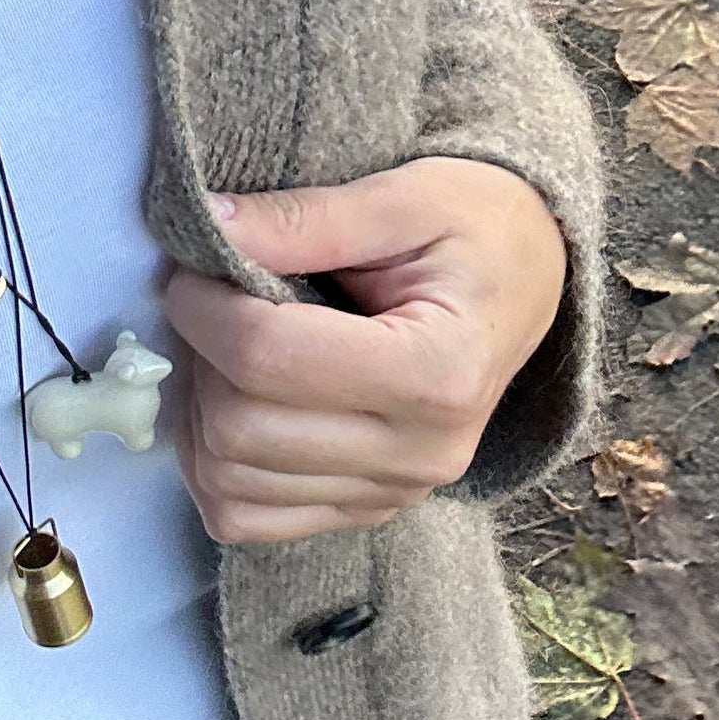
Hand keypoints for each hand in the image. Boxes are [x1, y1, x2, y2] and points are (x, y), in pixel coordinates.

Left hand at [162, 157, 567, 543]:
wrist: (527, 285)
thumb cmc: (475, 230)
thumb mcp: (406, 197)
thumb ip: (306, 218)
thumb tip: (211, 227)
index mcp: (437, 371)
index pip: (266, 357)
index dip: (201, 309)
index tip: (191, 272)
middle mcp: (419, 452)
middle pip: (240, 429)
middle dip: (200, 360)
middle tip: (211, 310)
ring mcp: (394, 494)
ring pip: (229, 482)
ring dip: (198, 414)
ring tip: (222, 356)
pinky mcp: (366, 512)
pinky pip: (245, 522)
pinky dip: (214, 472)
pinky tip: (229, 412)